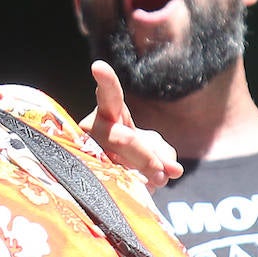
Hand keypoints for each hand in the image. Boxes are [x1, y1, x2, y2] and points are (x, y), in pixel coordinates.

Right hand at [79, 60, 182, 190]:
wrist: (114, 174)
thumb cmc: (133, 151)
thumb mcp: (151, 145)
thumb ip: (162, 154)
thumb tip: (173, 171)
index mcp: (108, 111)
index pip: (109, 95)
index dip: (106, 82)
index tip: (99, 67)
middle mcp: (92, 129)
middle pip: (122, 140)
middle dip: (147, 158)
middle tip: (164, 175)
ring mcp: (85, 152)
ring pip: (122, 166)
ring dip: (145, 177)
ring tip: (155, 179)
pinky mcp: (87, 178)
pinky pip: (118, 185)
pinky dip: (137, 189)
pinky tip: (138, 186)